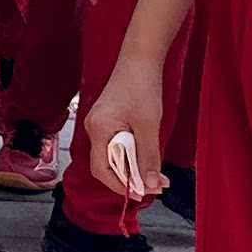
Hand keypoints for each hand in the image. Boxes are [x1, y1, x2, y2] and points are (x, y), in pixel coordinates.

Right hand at [79, 69, 163, 200]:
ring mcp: (101, 123)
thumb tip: (150, 185)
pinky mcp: (109, 119)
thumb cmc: (141, 87)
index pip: (102, 170)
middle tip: (156, 183)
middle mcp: (94, 128)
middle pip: (107, 164)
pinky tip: (146, 154)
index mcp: (98, 130)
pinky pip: (117, 144)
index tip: (143, 193)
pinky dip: (132, 153)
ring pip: (114, 155)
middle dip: (131, 178)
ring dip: (133, 166)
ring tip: (154, 171)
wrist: (140, 58)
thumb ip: (148, 158)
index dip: (121, 185)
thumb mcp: (148, 126)